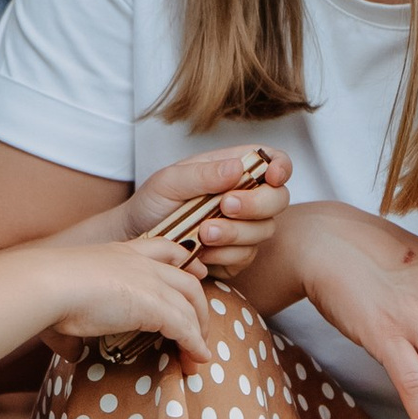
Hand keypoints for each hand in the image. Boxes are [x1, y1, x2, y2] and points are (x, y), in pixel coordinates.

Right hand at [34, 238, 213, 368]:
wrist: (47, 285)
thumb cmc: (46, 291)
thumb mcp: (65, 303)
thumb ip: (72, 330)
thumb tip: (71, 352)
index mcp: (121, 253)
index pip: (164, 249)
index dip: (185, 261)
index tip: (196, 273)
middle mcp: (141, 263)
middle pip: (188, 280)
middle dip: (200, 305)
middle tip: (201, 327)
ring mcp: (150, 282)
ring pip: (192, 305)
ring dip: (200, 331)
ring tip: (198, 354)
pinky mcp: (154, 305)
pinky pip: (185, 327)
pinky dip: (195, 343)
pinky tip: (197, 358)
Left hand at [122, 145, 291, 281]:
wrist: (135, 240)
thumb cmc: (152, 203)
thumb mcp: (170, 181)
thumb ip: (203, 174)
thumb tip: (239, 167)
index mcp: (233, 170)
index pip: (273, 161)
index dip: (282, 167)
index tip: (272, 177)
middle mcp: (245, 197)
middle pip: (279, 199)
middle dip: (256, 204)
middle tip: (225, 206)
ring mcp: (244, 228)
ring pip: (264, 231)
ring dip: (235, 232)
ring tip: (203, 232)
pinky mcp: (236, 256)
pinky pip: (246, 257)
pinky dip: (224, 254)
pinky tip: (201, 252)